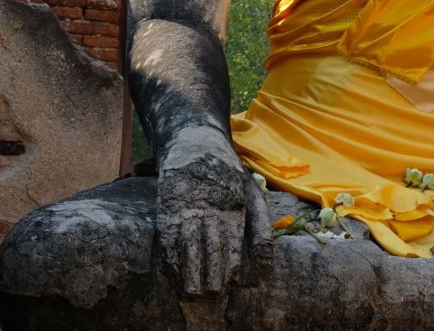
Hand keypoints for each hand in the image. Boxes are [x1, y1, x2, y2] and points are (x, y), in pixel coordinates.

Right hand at [155, 126, 273, 295]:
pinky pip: (167, 233)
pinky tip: (172, 270)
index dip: (230, 263)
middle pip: (209, 245)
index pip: (232, 240)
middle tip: (210, 294)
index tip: (229, 282)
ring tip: (192, 290)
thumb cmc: (228, 173)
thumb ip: (261, 226)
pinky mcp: (168, 203)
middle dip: (211, 272)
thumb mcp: (252, 192)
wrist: (196, 140)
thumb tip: (266, 261)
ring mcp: (188, 204)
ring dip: (189, 269)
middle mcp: (211, 205)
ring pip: (188, 243)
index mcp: (234, 203)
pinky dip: (169, 253)